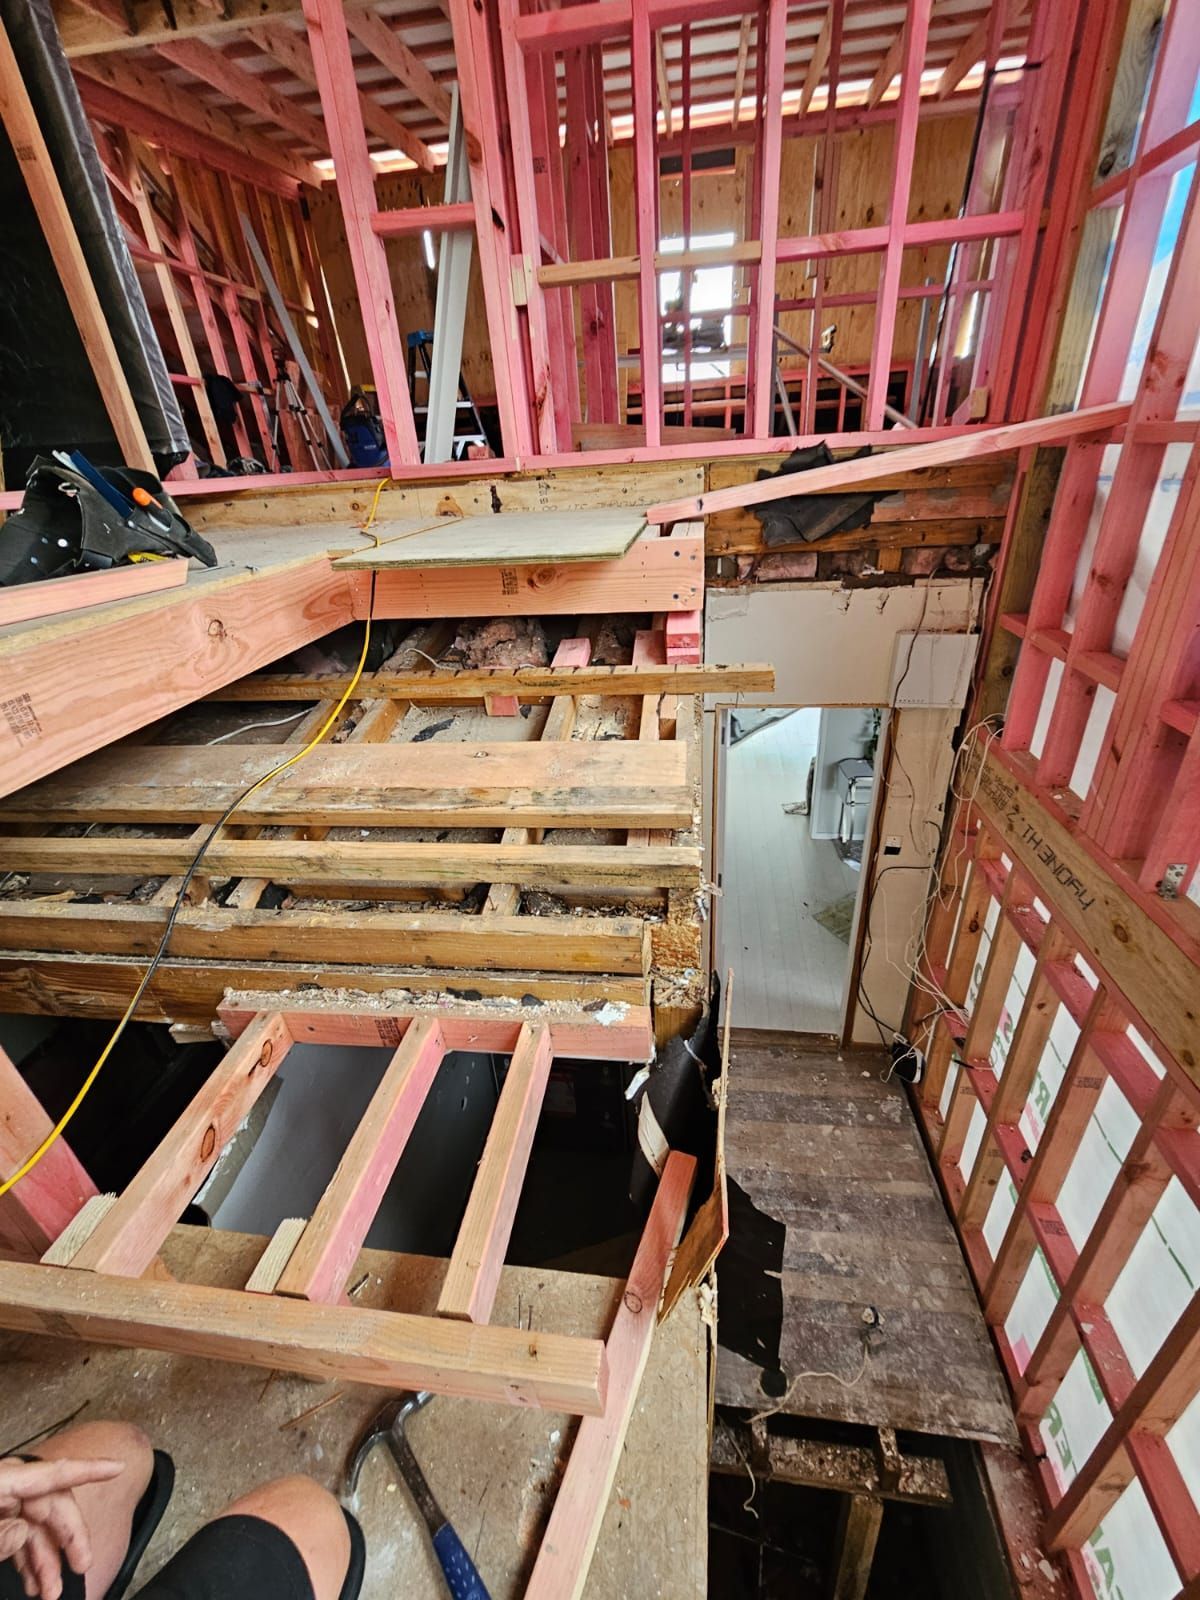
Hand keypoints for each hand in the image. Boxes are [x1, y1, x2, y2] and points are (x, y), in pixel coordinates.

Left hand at [0, 1455, 123, 1599]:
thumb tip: (22, 1532)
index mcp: (3, 1480)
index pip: (54, 1472)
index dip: (90, 1469)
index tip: (119, 1467)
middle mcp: (6, 1488)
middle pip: (51, 1504)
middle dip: (70, 1537)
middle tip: (83, 1564)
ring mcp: (1, 1505)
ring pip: (36, 1527)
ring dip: (48, 1560)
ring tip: (52, 1591)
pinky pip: (20, 1537)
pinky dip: (30, 1560)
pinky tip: (36, 1582)